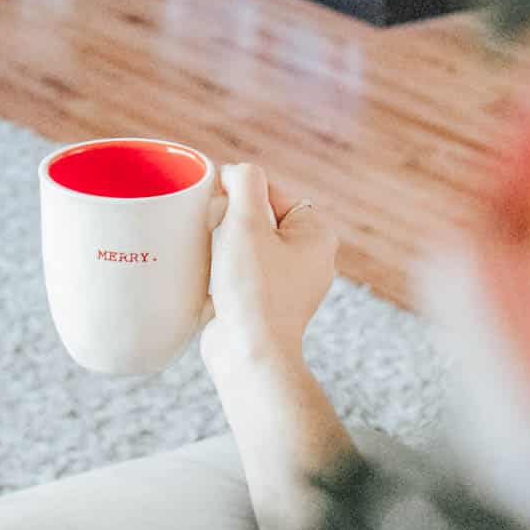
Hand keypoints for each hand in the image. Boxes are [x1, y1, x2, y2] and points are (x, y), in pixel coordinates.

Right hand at [201, 163, 337, 372]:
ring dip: (223, 248)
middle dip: (229, 222)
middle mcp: (311, 258)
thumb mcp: (246, 222)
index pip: (270, 192)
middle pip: (258, 218)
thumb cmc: (252, 290)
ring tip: (213, 261)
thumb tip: (235, 172)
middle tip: (213, 235)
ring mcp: (290, 284)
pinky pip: (243, 273)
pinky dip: (224, 273)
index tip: (216, 210)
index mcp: (317, 234)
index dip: (237, 194)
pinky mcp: (268, 305)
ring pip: (247, 246)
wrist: (248, 356)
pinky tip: (212, 282)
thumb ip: (244, 182)